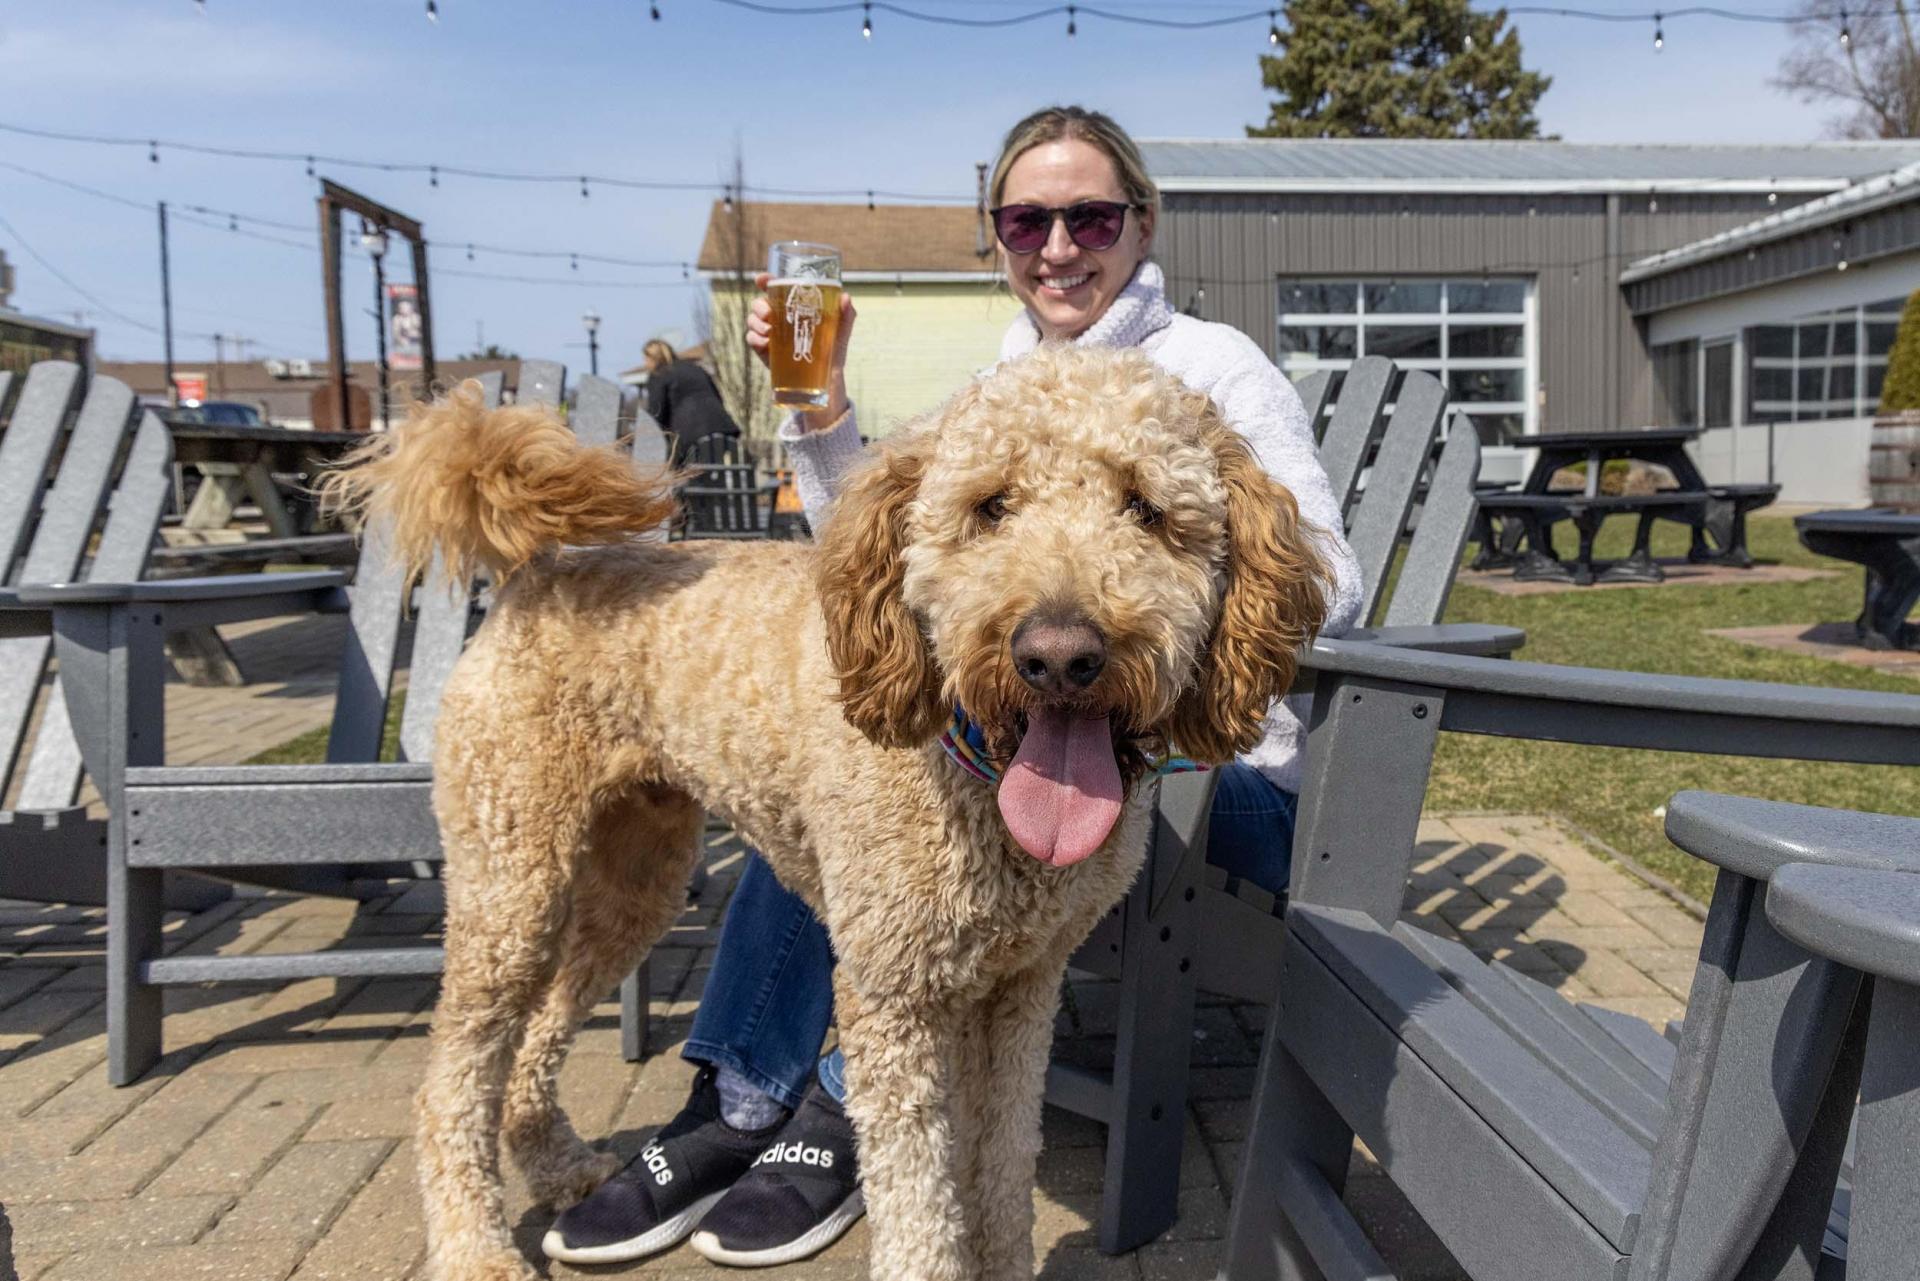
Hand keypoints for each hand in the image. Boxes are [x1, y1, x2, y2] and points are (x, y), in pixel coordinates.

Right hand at [747, 271, 856, 428]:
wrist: (825, 383)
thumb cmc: (833, 353)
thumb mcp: (841, 332)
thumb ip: (845, 315)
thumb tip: (845, 297)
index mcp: (794, 309)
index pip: (775, 290)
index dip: (765, 281)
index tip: (761, 280)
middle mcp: (779, 319)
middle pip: (759, 304)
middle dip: (759, 305)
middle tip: (768, 314)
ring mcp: (770, 336)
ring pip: (752, 320)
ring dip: (755, 322)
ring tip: (769, 331)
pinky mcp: (765, 352)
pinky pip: (752, 340)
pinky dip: (755, 339)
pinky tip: (765, 343)